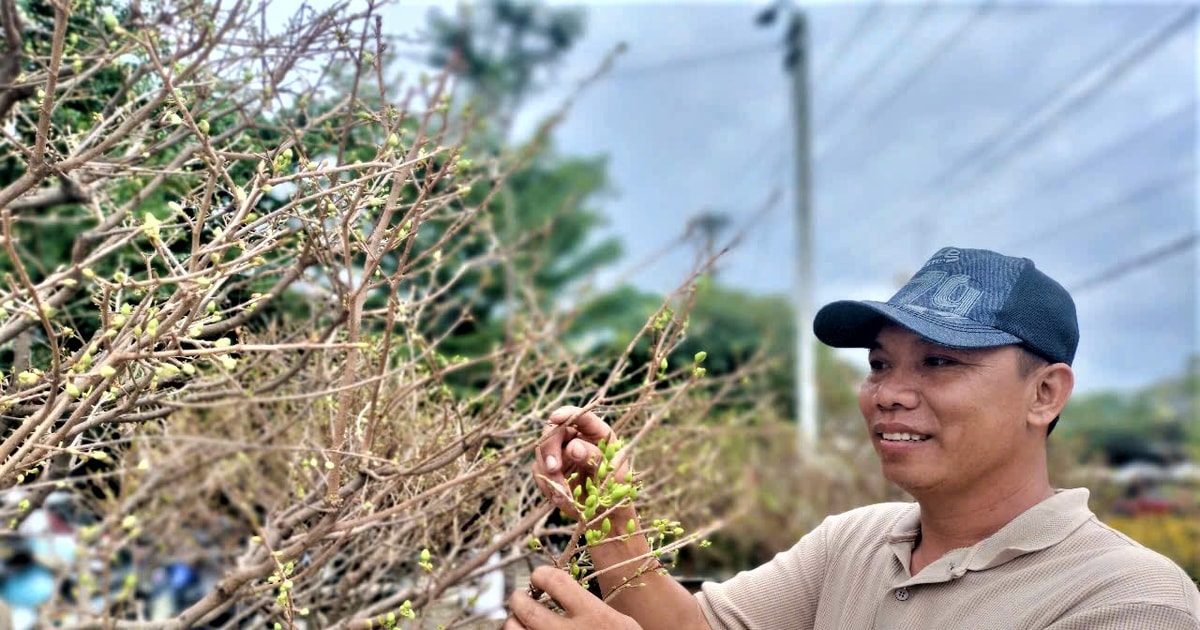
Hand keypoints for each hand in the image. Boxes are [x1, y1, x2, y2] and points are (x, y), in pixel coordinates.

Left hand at [505, 566, 642, 629]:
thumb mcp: (620, 624)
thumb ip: (591, 606)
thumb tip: (560, 590)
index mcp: (594, 616)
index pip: (555, 582)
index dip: (541, 575)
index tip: (539, 577)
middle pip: (526, 608)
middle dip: (518, 598)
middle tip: (520, 597)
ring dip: (512, 622)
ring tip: (517, 620)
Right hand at [533, 406, 625, 516]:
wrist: (605, 512)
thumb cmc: (614, 486)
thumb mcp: (611, 470)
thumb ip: (593, 456)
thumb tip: (572, 447)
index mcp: (595, 432)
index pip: (579, 416)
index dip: (566, 413)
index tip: (555, 418)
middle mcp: (576, 438)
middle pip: (553, 431)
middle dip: (550, 448)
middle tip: (553, 468)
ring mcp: (561, 453)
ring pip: (541, 451)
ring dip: (549, 472)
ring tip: (565, 492)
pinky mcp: (550, 469)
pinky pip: (538, 471)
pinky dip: (547, 484)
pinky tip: (562, 496)